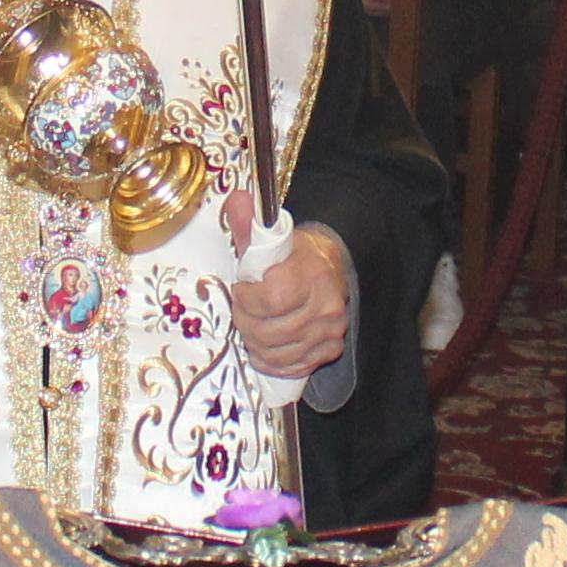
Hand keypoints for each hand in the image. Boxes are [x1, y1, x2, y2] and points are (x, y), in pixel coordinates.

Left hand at [227, 199, 352, 381]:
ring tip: (253, 325)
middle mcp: (326, 304)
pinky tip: (267, 345)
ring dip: (255, 343)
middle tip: (244, 309)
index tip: (243, 287)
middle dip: (246, 322)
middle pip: (269, 331)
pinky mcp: (330, 349)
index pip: (272, 298)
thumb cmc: (295, 256)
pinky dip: (272, 360)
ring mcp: (330, 331)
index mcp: (311, 272)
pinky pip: (291, 366)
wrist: (329, 268)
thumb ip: (250, 224)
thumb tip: (236, 200)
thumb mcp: (272, 238)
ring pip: (276, 353)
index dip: (248, 298)